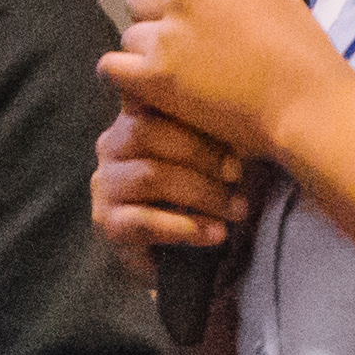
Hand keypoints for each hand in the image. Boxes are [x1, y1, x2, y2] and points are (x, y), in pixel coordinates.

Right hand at [95, 103, 255, 264]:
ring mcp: (106, 185)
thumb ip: (214, 124)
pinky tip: (216, 234)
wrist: (183, 256)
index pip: (153, 98)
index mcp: (135, 117)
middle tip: (238, 174)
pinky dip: (185, 227)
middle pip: (146, 132)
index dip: (194, 114)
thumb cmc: (204, 191)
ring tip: (236, 210)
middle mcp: (112, 145)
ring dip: (201, 193)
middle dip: (200, 153)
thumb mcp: (212, 153)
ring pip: (149, 176)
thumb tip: (248, 98)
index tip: (239, 135)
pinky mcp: (108, 224)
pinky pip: (143, 221)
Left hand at [96, 0, 352, 170]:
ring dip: (145, 55)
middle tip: (185, 49)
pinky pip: (111, 67)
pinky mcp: (154, 76)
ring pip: (129, 36)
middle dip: (155, 21)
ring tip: (182, 78)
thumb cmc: (303, 56)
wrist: (308, 108)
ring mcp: (167, 33)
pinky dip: (126, 80)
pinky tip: (149, 92)